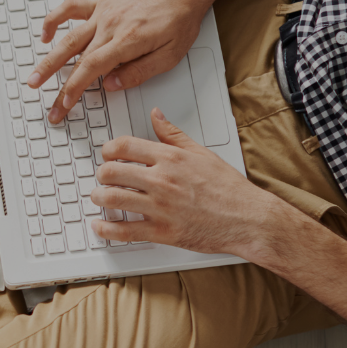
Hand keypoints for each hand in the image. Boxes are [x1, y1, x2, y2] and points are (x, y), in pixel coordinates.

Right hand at [29, 0, 214, 123]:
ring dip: (48, 58)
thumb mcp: (170, 54)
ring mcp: (103, 12)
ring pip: (68, 37)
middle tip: (48, 103)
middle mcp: (110, 25)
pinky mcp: (103, 3)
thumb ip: (139, 71)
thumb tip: (112, 85)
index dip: (74, 88)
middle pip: (74, 57)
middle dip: (57, 84)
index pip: (91, 69)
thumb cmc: (180, 16)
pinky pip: (72, 9)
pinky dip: (54, 20)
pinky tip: (46, 34)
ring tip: (34, 76)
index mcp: (127, 40)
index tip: (65, 104)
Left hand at [89, 109, 281, 253]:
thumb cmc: (229, 189)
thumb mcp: (201, 153)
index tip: (107, 155)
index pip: (124, 146)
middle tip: (103, 178)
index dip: (108, 150)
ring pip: (113, 199)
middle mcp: (162, 181)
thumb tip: (156, 115)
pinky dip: (106, 229)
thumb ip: (173, 134)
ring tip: (99, 197)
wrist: (248, 219)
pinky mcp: (163, 231)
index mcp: (170, 159)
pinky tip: (99, 225)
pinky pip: (125, 231)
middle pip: (112, 172)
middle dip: (102, 174)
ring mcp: (161, 207)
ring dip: (99, 198)